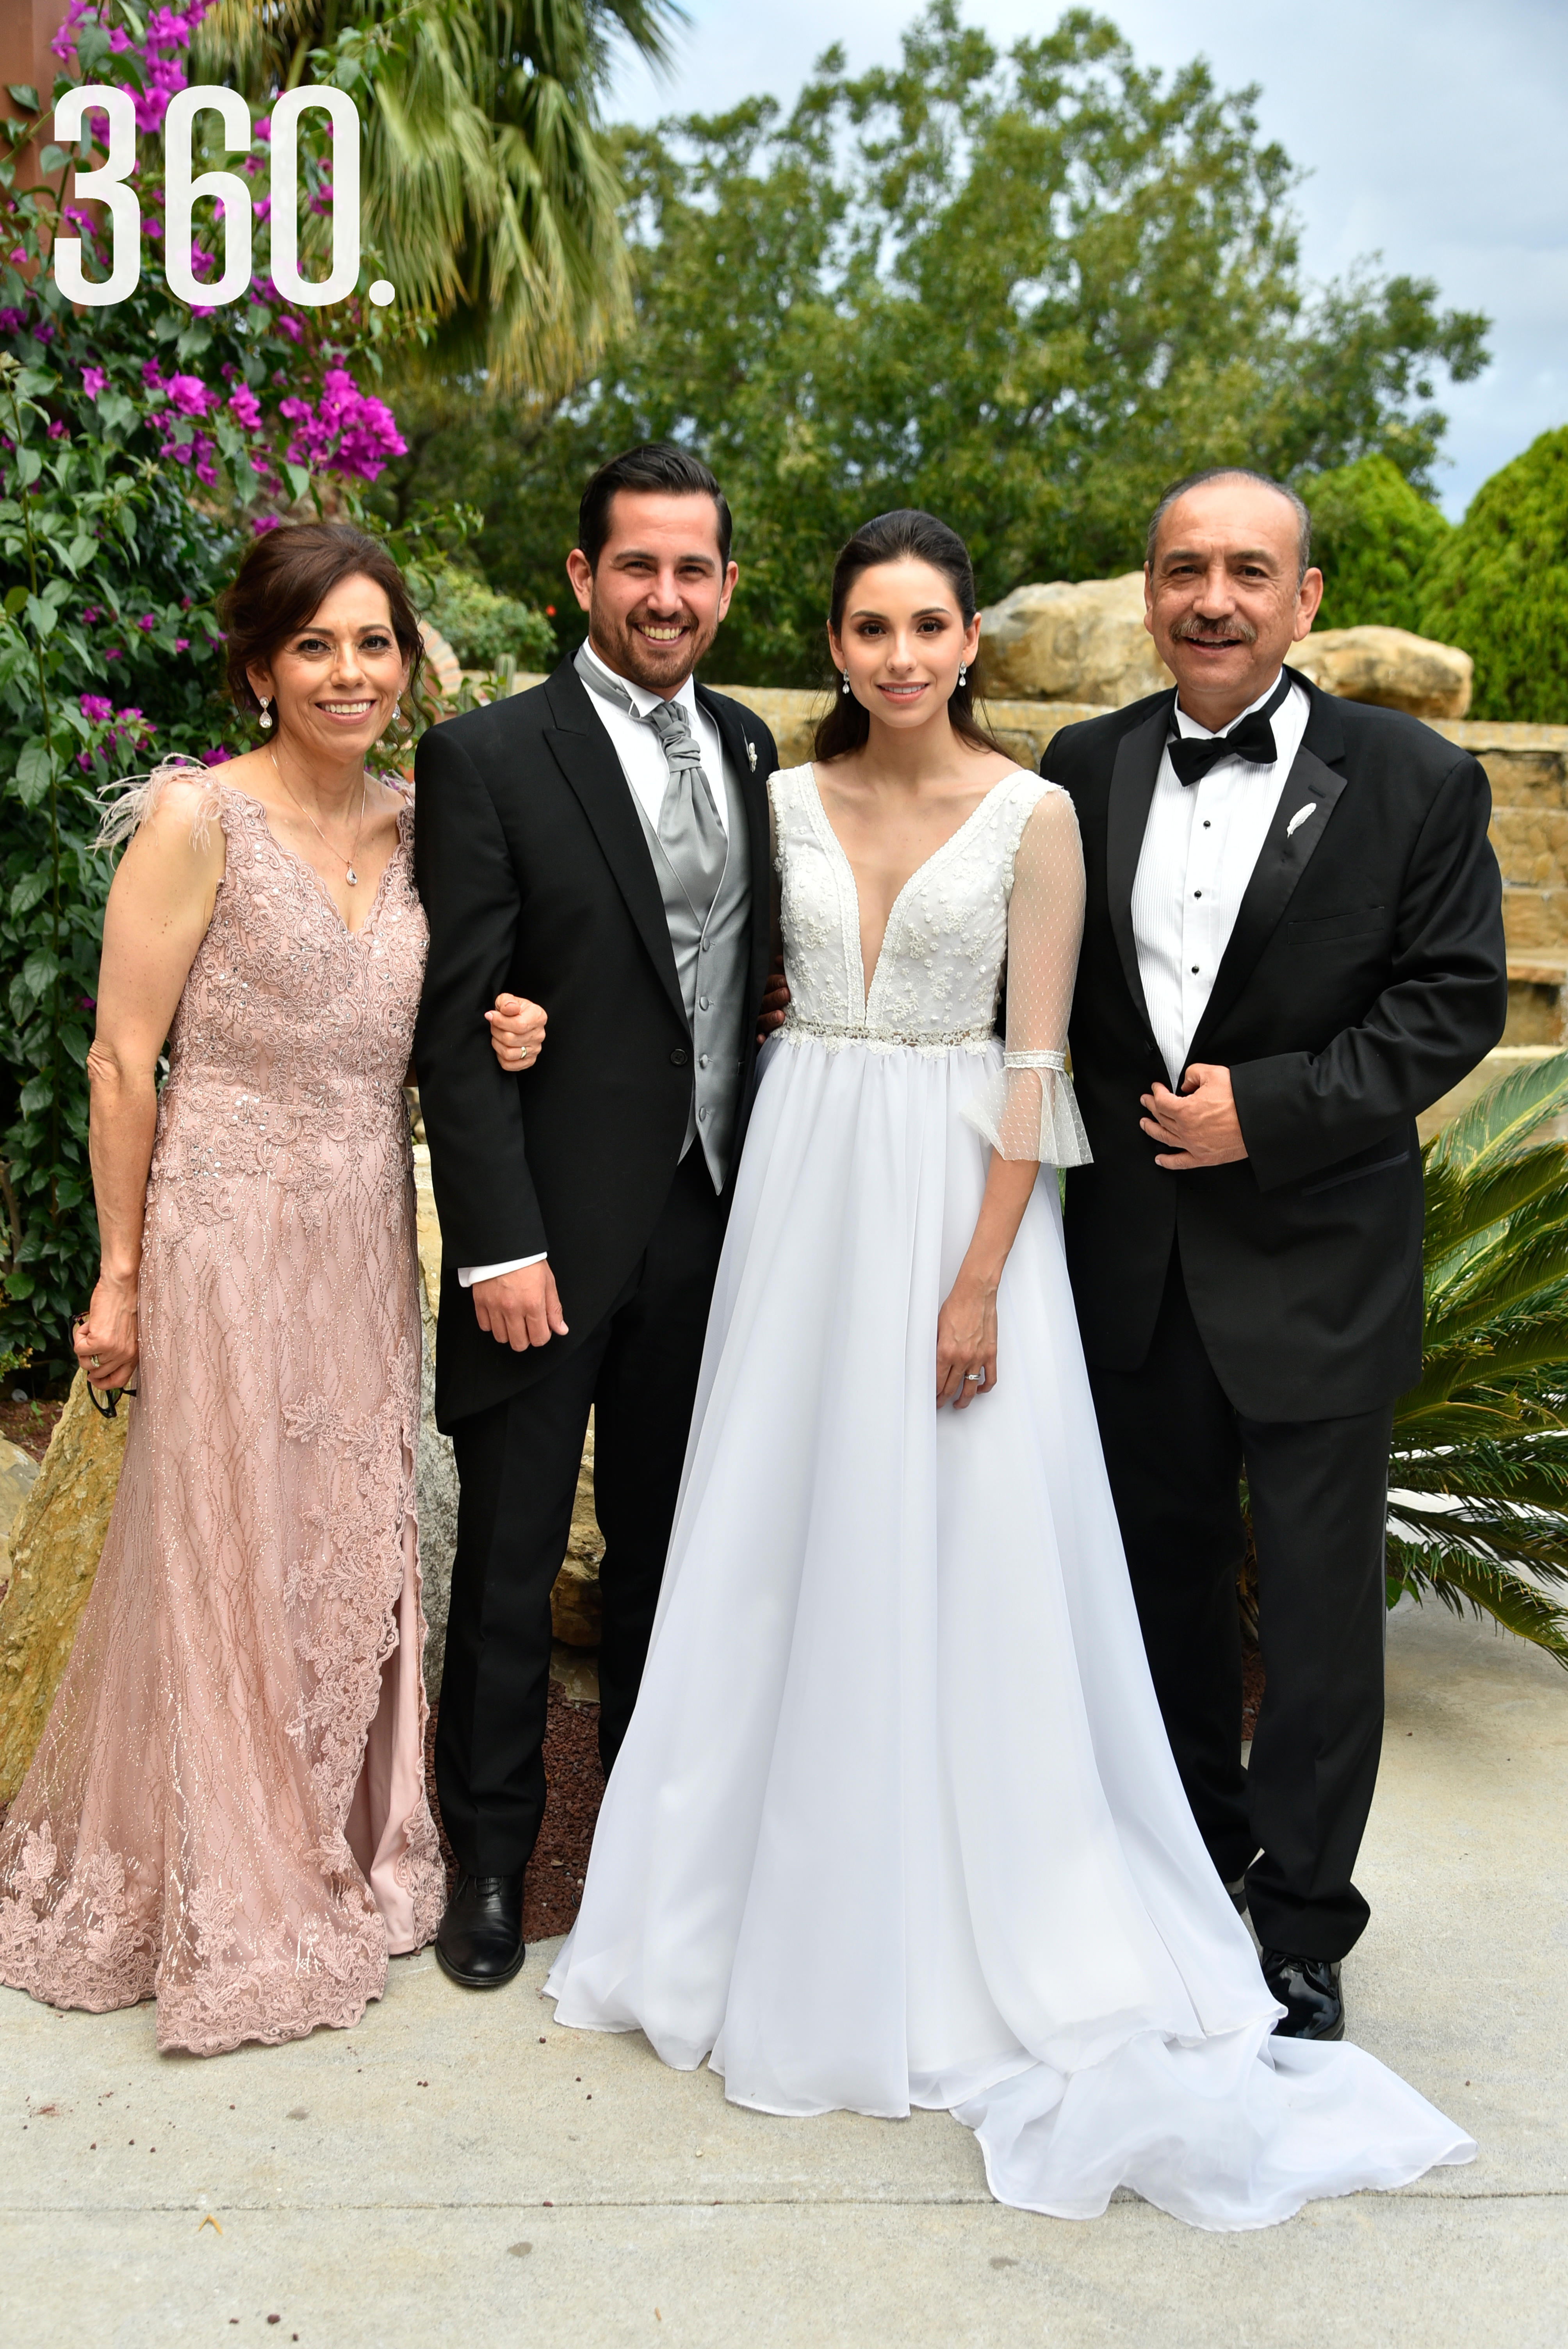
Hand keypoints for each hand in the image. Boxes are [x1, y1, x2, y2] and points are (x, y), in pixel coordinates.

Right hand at [73, 1271, 138, 1389]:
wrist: (122, 1287)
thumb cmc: (123, 1305)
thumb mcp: (126, 1333)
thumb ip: (117, 1350)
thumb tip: (96, 1364)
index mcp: (134, 1354)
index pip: (119, 1381)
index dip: (104, 1384)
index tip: (93, 1379)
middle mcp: (126, 1355)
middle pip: (98, 1373)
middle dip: (87, 1359)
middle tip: (88, 1344)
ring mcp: (113, 1350)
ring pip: (85, 1362)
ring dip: (83, 1345)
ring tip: (93, 1328)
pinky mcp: (99, 1342)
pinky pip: (78, 1350)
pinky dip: (79, 1337)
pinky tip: (90, 1324)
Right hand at [472, 1261, 568, 1350]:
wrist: (504, 1245)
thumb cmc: (527, 1261)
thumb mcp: (548, 1283)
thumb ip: (554, 1309)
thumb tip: (561, 1329)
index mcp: (533, 1303)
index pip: (539, 1338)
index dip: (543, 1336)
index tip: (542, 1328)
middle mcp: (513, 1309)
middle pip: (519, 1344)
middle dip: (526, 1339)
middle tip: (528, 1327)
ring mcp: (494, 1307)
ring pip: (501, 1338)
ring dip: (509, 1333)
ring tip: (513, 1320)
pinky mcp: (480, 1302)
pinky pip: (485, 1326)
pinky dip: (492, 1325)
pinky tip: (499, 1315)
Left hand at [486, 992, 546, 1072]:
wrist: (519, 1019)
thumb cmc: (513, 1010)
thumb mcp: (508, 999)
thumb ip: (507, 1001)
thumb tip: (507, 1009)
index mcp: (538, 1016)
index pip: (519, 1025)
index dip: (500, 1022)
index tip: (490, 1015)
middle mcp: (539, 1035)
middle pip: (511, 1039)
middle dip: (496, 1031)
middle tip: (493, 1026)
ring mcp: (535, 1049)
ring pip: (509, 1053)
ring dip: (497, 1044)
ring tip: (496, 1036)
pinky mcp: (529, 1061)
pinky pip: (509, 1065)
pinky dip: (500, 1057)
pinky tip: (501, 1046)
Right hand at [757, 956, 789, 1042]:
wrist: (800, 1028)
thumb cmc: (791, 1001)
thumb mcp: (790, 985)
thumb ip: (786, 971)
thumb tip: (779, 959)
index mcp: (769, 992)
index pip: (768, 985)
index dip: (775, 983)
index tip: (785, 981)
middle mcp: (762, 1006)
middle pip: (764, 1001)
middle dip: (775, 998)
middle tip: (786, 994)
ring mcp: (761, 1021)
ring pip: (761, 1019)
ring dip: (769, 1018)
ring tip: (780, 1016)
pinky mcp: (762, 1037)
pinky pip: (758, 1038)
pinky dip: (759, 1039)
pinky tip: (762, 1038)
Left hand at [936, 1271, 997, 1408]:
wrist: (975, 1294)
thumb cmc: (957, 1305)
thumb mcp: (937, 1328)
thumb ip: (936, 1348)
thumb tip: (933, 1362)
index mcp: (946, 1351)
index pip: (938, 1381)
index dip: (934, 1392)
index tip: (932, 1397)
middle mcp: (962, 1357)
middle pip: (952, 1387)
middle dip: (944, 1398)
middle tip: (940, 1403)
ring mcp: (978, 1357)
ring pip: (970, 1387)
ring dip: (964, 1400)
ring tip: (959, 1404)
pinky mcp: (991, 1353)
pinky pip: (990, 1377)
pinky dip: (985, 1387)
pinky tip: (980, 1390)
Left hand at [1139, 1063, 1247, 1169]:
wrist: (1260, 1120)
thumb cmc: (1241, 1099)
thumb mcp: (1214, 1074)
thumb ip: (1193, 1074)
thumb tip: (1186, 1083)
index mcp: (1186, 1111)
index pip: (1162, 1101)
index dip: (1156, 1093)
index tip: (1156, 1089)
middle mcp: (1186, 1130)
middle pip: (1161, 1118)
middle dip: (1151, 1108)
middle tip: (1147, 1102)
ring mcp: (1194, 1146)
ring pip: (1166, 1139)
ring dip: (1152, 1130)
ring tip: (1146, 1124)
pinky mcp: (1205, 1158)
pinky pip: (1181, 1162)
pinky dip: (1168, 1162)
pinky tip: (1160, 1159)